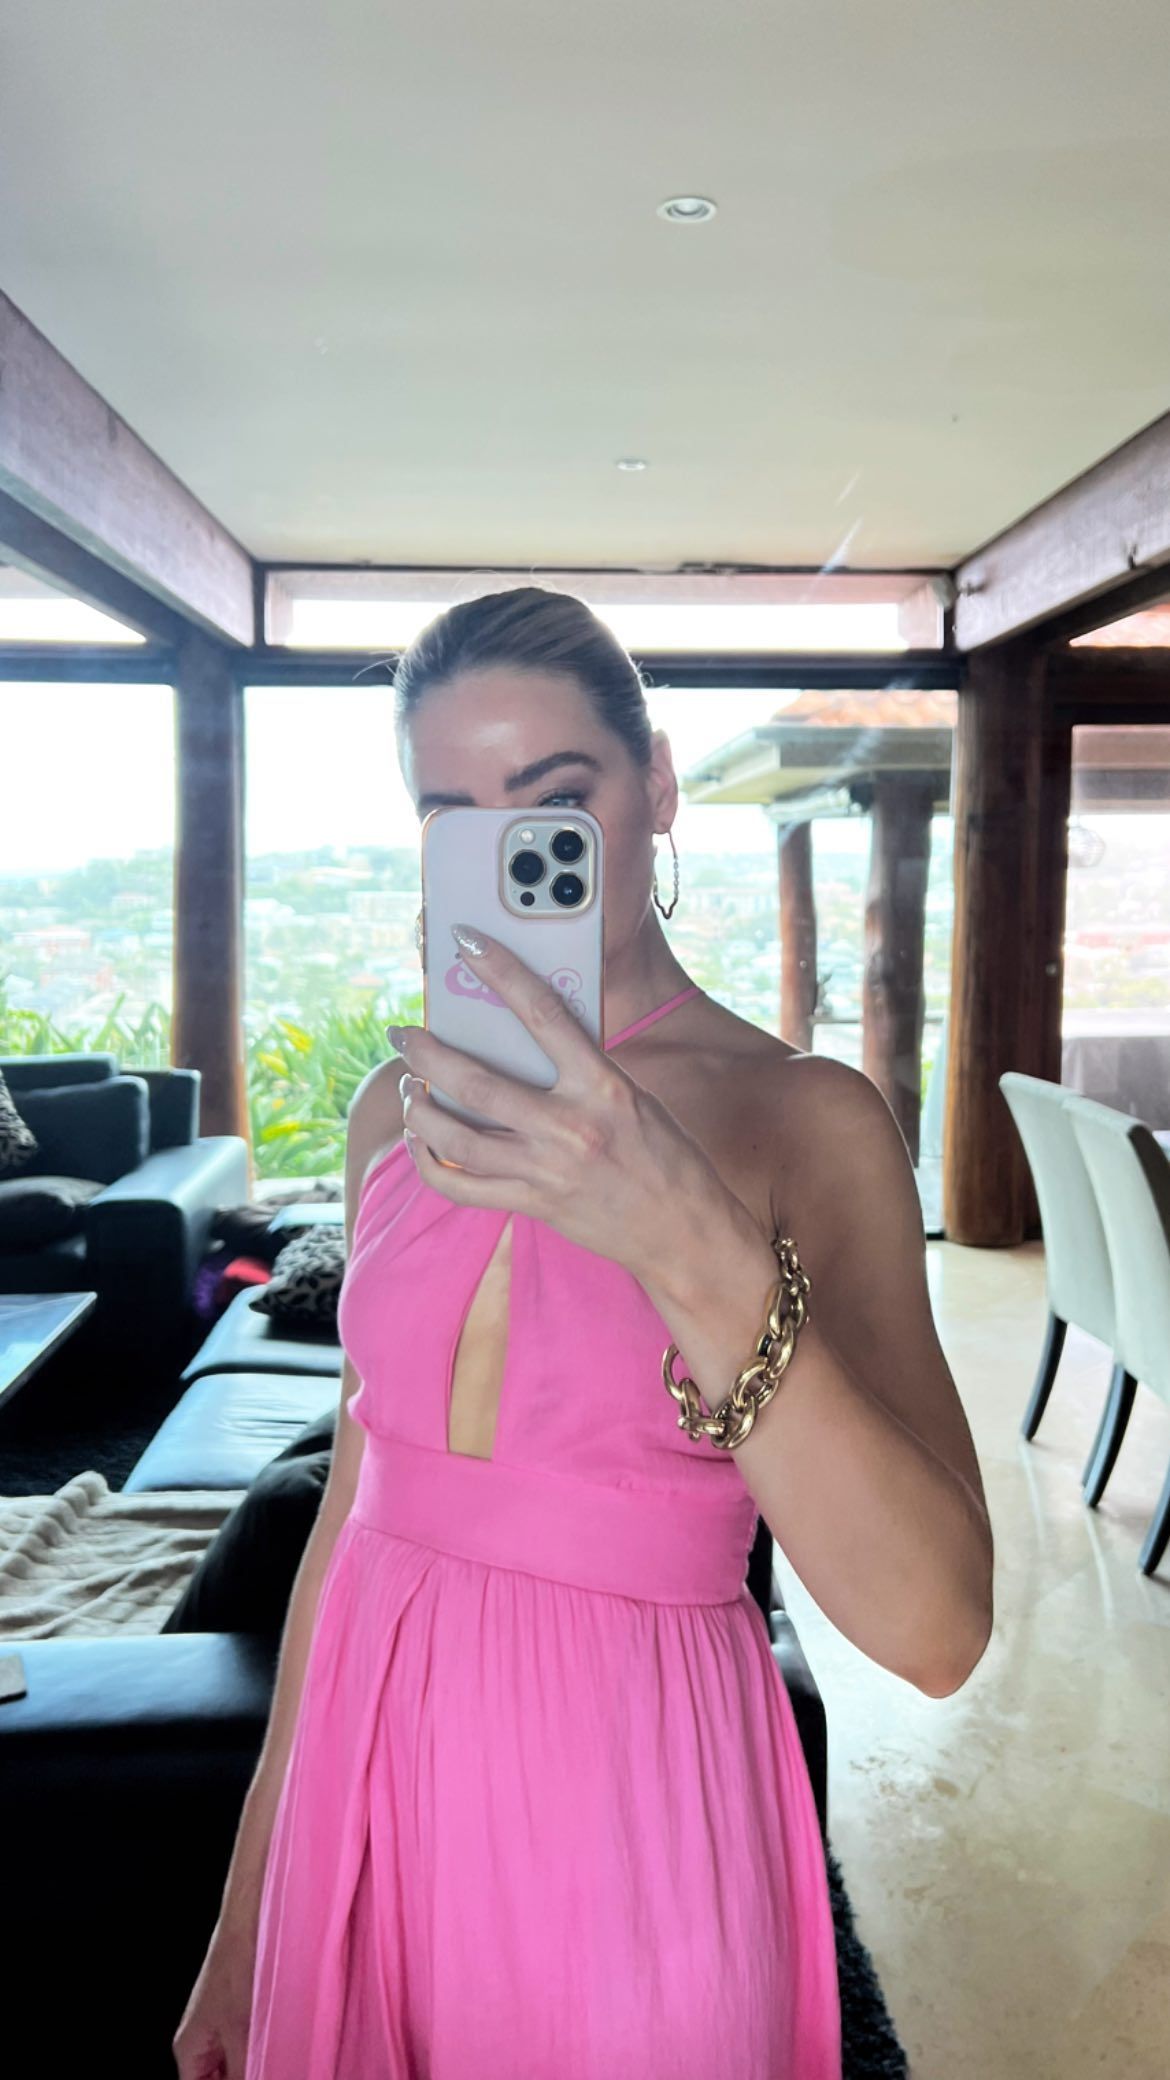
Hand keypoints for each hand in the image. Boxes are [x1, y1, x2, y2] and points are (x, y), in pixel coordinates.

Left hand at [388, 924, 734, 1281]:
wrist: (686, 1232)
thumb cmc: (664, 1155)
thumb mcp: (632, 1097)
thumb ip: (581, 1071)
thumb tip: (518, 1041)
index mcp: (604, 1086)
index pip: (543, 1012)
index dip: (501, 970)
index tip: (465, 942)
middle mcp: (571, 1127)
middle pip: (475, 1082)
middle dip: (425, 1053)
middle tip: (403, 1034)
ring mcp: (547, 1170)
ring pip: (455, 1136)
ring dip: (418, 1108)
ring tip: (408, 1089)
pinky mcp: (534, 1204)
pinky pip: (460, 1185)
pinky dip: (428, 1161)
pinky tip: (420, 1141)